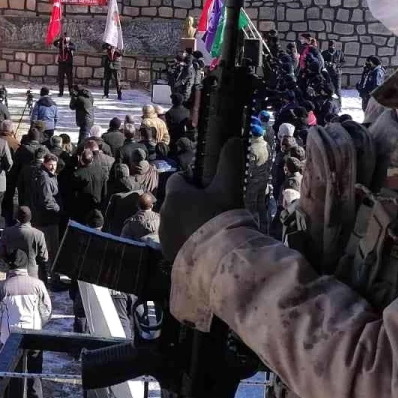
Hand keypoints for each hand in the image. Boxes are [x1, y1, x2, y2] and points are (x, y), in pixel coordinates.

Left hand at [158, 136, 249, 262]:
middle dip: (190, 203)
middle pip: (176, 201)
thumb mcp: (228, 189)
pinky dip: (184, 240)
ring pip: (174, 221)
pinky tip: (201, 245)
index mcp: (175, 194)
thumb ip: (229, 163)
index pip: (178, 179)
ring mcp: (164, 233)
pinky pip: (174, 240)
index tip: (208, 190)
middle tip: (212, 212)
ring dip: (186, 222)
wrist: (215, 258)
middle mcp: (164, 212)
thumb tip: (234, 139)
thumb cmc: (221, 218)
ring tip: (208, 230)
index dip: (193, 182)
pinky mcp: (166, 251)